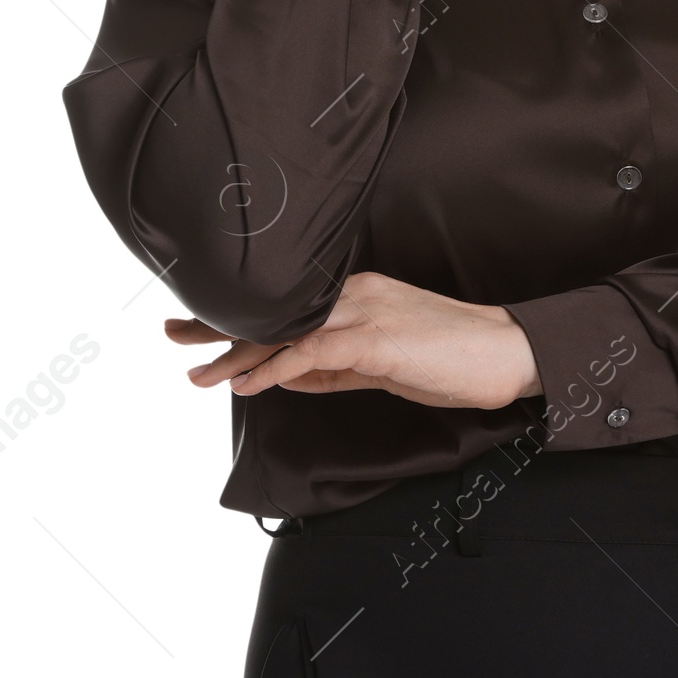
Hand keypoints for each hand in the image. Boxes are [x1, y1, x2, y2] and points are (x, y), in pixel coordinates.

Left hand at [168, 272, 542, 411]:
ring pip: (286, 331)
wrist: (506, 351)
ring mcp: (365, 311)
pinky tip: (249, 384)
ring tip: (197, 374)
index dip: (236, 317)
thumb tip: (283, 376)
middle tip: (171, 332)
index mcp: (355, 293)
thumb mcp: (382, 364)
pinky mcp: (377, 338)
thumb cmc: (451, 357)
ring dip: (237, 354)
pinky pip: (313, 353)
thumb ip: (333, 369)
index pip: (285, 307)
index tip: (194, 325)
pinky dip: (276, 369)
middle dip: (218, 324)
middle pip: (274, 310)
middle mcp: (354, 293)